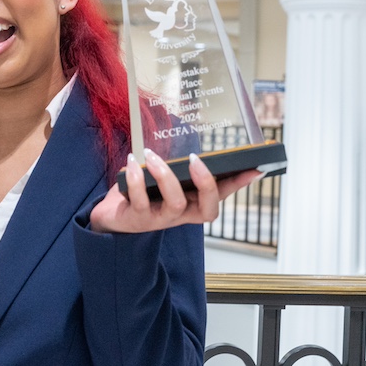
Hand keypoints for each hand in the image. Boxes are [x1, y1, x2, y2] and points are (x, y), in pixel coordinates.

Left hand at [89, 148, 261, 233]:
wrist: (111, 216)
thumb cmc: (141, 193)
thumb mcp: (163, 179)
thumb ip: (178, 168)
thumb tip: (192, 146)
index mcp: (191, 204)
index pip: (221, 196)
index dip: (239, 185)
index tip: (255, 168)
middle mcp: (181, 215)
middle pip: (207, 210)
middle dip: (206, 183)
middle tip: (197, 159)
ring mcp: (160, 220)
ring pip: (175, 203)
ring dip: (166, 176)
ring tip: (152, 155)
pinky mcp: (137, 220)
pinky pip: (140, 202)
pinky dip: (135, 180)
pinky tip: (132, 162)